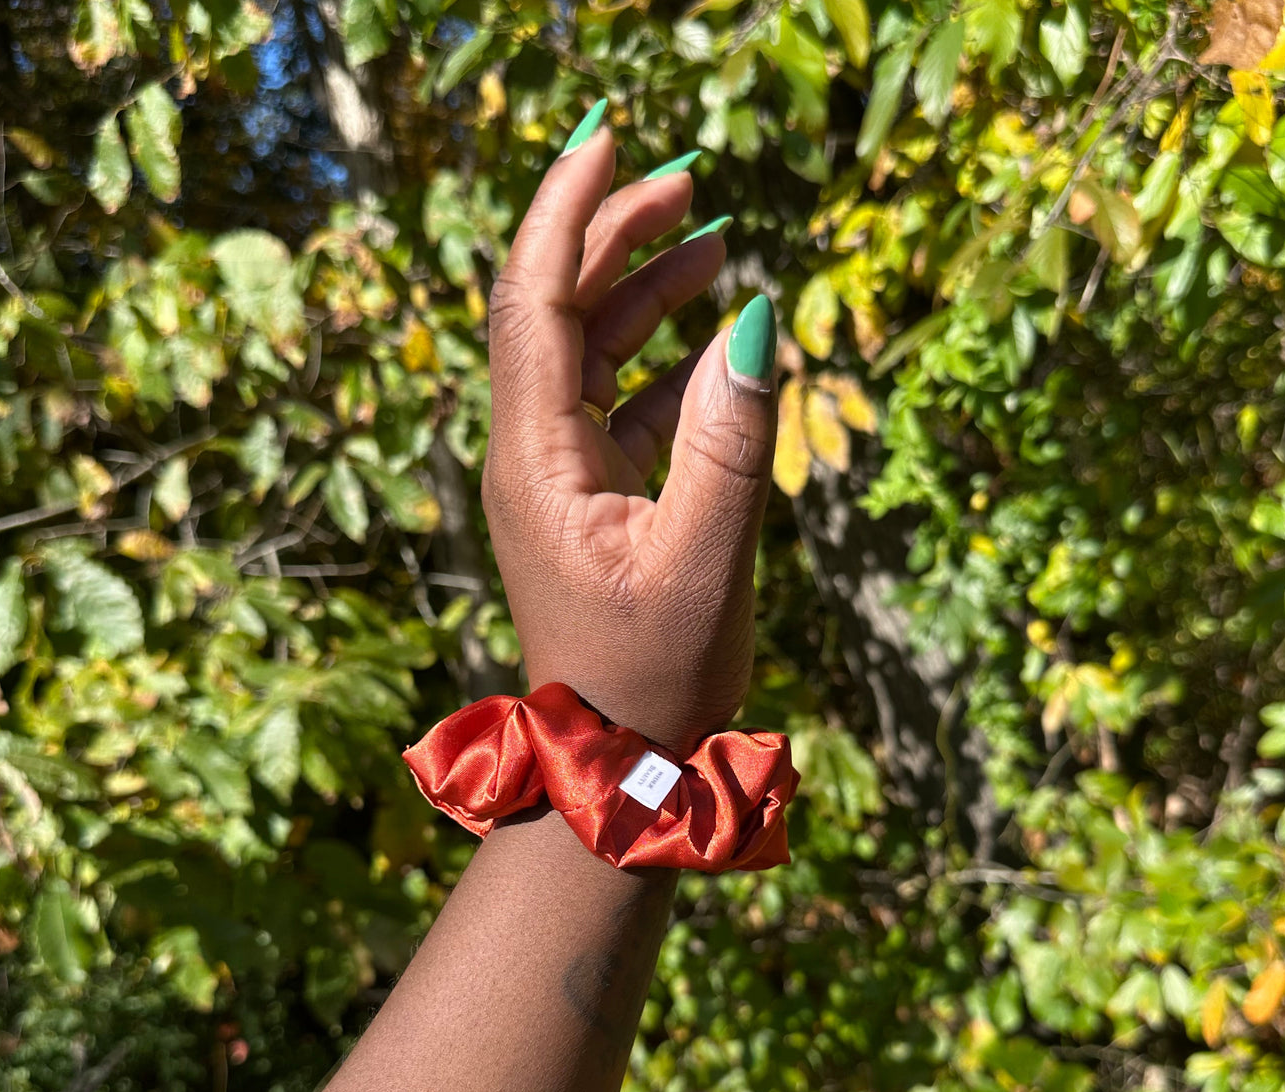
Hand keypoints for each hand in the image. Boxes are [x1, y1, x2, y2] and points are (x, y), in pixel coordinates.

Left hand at [482, 105, 777, 758]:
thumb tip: (754, 317)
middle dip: (612, 233)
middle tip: (687, 179)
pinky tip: (709, 344)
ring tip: (710, 241)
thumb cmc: (654, 679)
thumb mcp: (707, 561)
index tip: (608, 134)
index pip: (534, 299)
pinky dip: (660, 362)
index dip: (566, 209)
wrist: (616, 764)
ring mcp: (555, 476)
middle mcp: (531, 453)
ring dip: (640, 291)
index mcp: (537, 458)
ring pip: (585, 351)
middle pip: (554, 307)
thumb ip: (733, 443)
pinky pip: (616, 403)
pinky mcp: (587, 499)